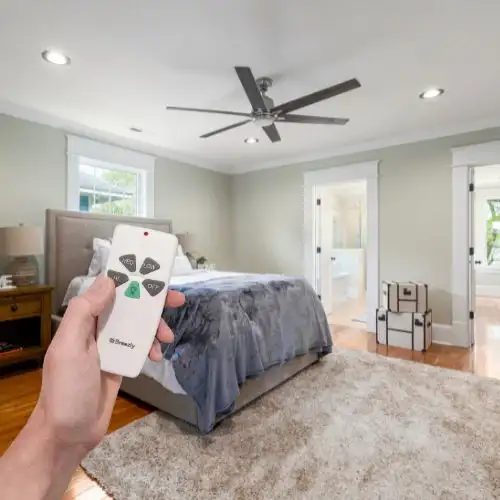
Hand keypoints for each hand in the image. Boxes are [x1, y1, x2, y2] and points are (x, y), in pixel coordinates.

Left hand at [35, 275, 184, 455]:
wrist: (69, 432)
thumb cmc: (67, 388)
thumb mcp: (70, 346)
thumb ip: (86, 311)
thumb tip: (108, 281)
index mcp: (84, 320)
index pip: (110, 290)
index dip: (132, 280)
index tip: (154, 276)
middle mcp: (98, 329)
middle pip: (130, 306)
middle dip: (153, 302)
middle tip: (177, 300)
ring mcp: (111, 347)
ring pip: (139, 326)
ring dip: (156, 327)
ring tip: (167, 337)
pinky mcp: (121, 363)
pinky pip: (140, 347)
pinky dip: (151, 348)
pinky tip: (156, 356)